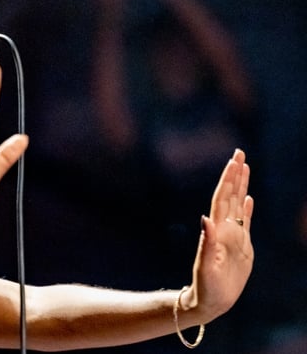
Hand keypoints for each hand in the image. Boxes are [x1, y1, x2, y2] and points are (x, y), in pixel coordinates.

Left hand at [185, 149, 254, 319]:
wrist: (209, 302)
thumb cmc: (206, 287)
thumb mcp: (205, 266)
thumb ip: (206, 243)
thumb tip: (206, 218)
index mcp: (217, 230)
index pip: (223, 198)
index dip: (228, 179)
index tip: (234, 161)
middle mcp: (224, 229)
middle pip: (231, 195)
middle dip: (235, 174)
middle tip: (239, 152)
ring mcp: (233, 236)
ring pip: (238, 204)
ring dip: (241, 185)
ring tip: (244, 167)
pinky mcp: (241, 247)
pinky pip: (245, 222)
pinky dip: (246, 209)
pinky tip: (248, 198)